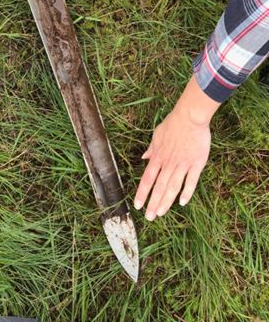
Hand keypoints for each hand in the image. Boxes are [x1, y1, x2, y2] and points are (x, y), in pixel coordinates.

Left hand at [134, 75, 219, 219]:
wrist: (190, 117)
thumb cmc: (173, 124)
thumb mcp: (157, 135)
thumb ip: (151, 149)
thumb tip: (144, 157)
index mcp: (158, 157)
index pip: (147, 179)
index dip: (142, 193)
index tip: (138, 205)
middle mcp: (168, 163)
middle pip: (159, 187)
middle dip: (153, 203)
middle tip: (149, 217)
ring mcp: (183, 164)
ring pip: (172, 187)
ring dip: (166, 201)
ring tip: (160, 213)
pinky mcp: (196, 163)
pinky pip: (191, 181)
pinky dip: (186, 193)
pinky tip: (182, 203)